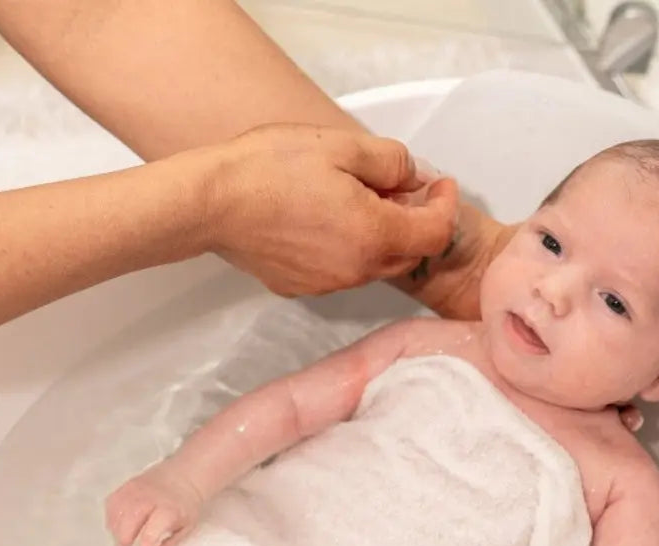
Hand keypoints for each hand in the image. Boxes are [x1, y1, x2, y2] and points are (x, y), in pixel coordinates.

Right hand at [105, 464, 203, 545]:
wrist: (184, 475)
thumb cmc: (186, 505)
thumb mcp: (187, 527)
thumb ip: (170, 542)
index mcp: (170, 510)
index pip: (156, 523)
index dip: (148, 536)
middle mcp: (150, 498)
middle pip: (130, 518)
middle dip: (125, 536)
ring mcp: (136, 490)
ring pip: (117, 511)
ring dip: (116, 528)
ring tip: (123, 536)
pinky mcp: (126, 486)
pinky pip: (111, 503)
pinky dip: (112, 516)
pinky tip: (118, 524)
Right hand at [205, 123, 458, 295]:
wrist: (213, 203)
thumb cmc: (270, 169)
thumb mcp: (341, 146)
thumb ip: (390, 160)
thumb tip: (410, 175)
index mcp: (374, 235)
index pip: (436, 234)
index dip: (445, 206)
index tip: (439, 184)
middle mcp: (357, 270)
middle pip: (408, 255)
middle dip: (415, 223)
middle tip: (398, 188)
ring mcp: (329, 284)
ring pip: (374, 264)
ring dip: (379, 236)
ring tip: (355, 200)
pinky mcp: (303, 287)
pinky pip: (341, 271)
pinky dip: (347, 249)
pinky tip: (324, 220)